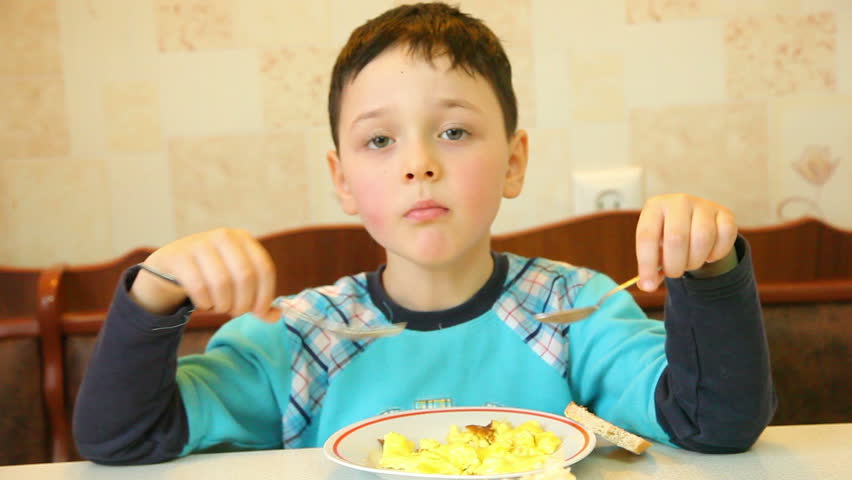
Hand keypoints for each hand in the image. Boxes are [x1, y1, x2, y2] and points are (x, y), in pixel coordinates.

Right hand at [130, 228, 277, 320]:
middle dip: (242, 303)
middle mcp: (224, 236)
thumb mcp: (238, 284)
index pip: (265, 269)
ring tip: (219, 308)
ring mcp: (199, 243)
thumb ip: (259, 301)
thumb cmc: (213, 276)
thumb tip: (276, 316)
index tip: (258, 313)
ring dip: (222, 305)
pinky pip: (199, 287)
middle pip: (245, 276)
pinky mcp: (179, 257)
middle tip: (235, 312)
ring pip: (221, 283)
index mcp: (244, 239)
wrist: (171, 267)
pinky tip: (204, 304)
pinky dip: (205, 303)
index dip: (265, 295)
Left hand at [635, 194, 737, 291]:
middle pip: (677, 238)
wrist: (693, 221)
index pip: (647, 235)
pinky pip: (725, 236)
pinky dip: (717, 254)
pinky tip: (709, 255)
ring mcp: (704, 205)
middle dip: (675, 265)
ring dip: (695, 261)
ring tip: (690, 263)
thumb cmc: (666, 238)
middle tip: (674, 273)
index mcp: (654, 207)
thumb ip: (649, 268)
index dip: (647, 264)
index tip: (649, 285)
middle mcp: (679, 201)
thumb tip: (647, 286)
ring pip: (703, 238)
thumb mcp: (653, 249)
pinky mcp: (726, 213)